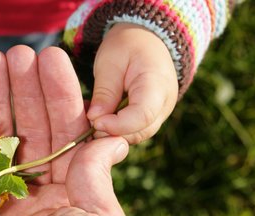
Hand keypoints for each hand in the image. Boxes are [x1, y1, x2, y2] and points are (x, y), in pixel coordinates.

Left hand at [89, 23, 178, 143]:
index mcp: (157, 84)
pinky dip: (117, 129)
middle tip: (89, 122)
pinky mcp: (152, 118)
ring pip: (136, 135)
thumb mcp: (110, 62)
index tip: (95, 122)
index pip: (142, 115)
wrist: (146, 40)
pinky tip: (101, 117)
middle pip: (140, 131)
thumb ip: (105, 91)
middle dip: (113, 132)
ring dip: (113, 132)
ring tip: (94, 118)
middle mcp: (165, 104)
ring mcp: (161, 113)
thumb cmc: (127, 45)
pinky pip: (134, 131)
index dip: (118, 125)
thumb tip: (95, 119)